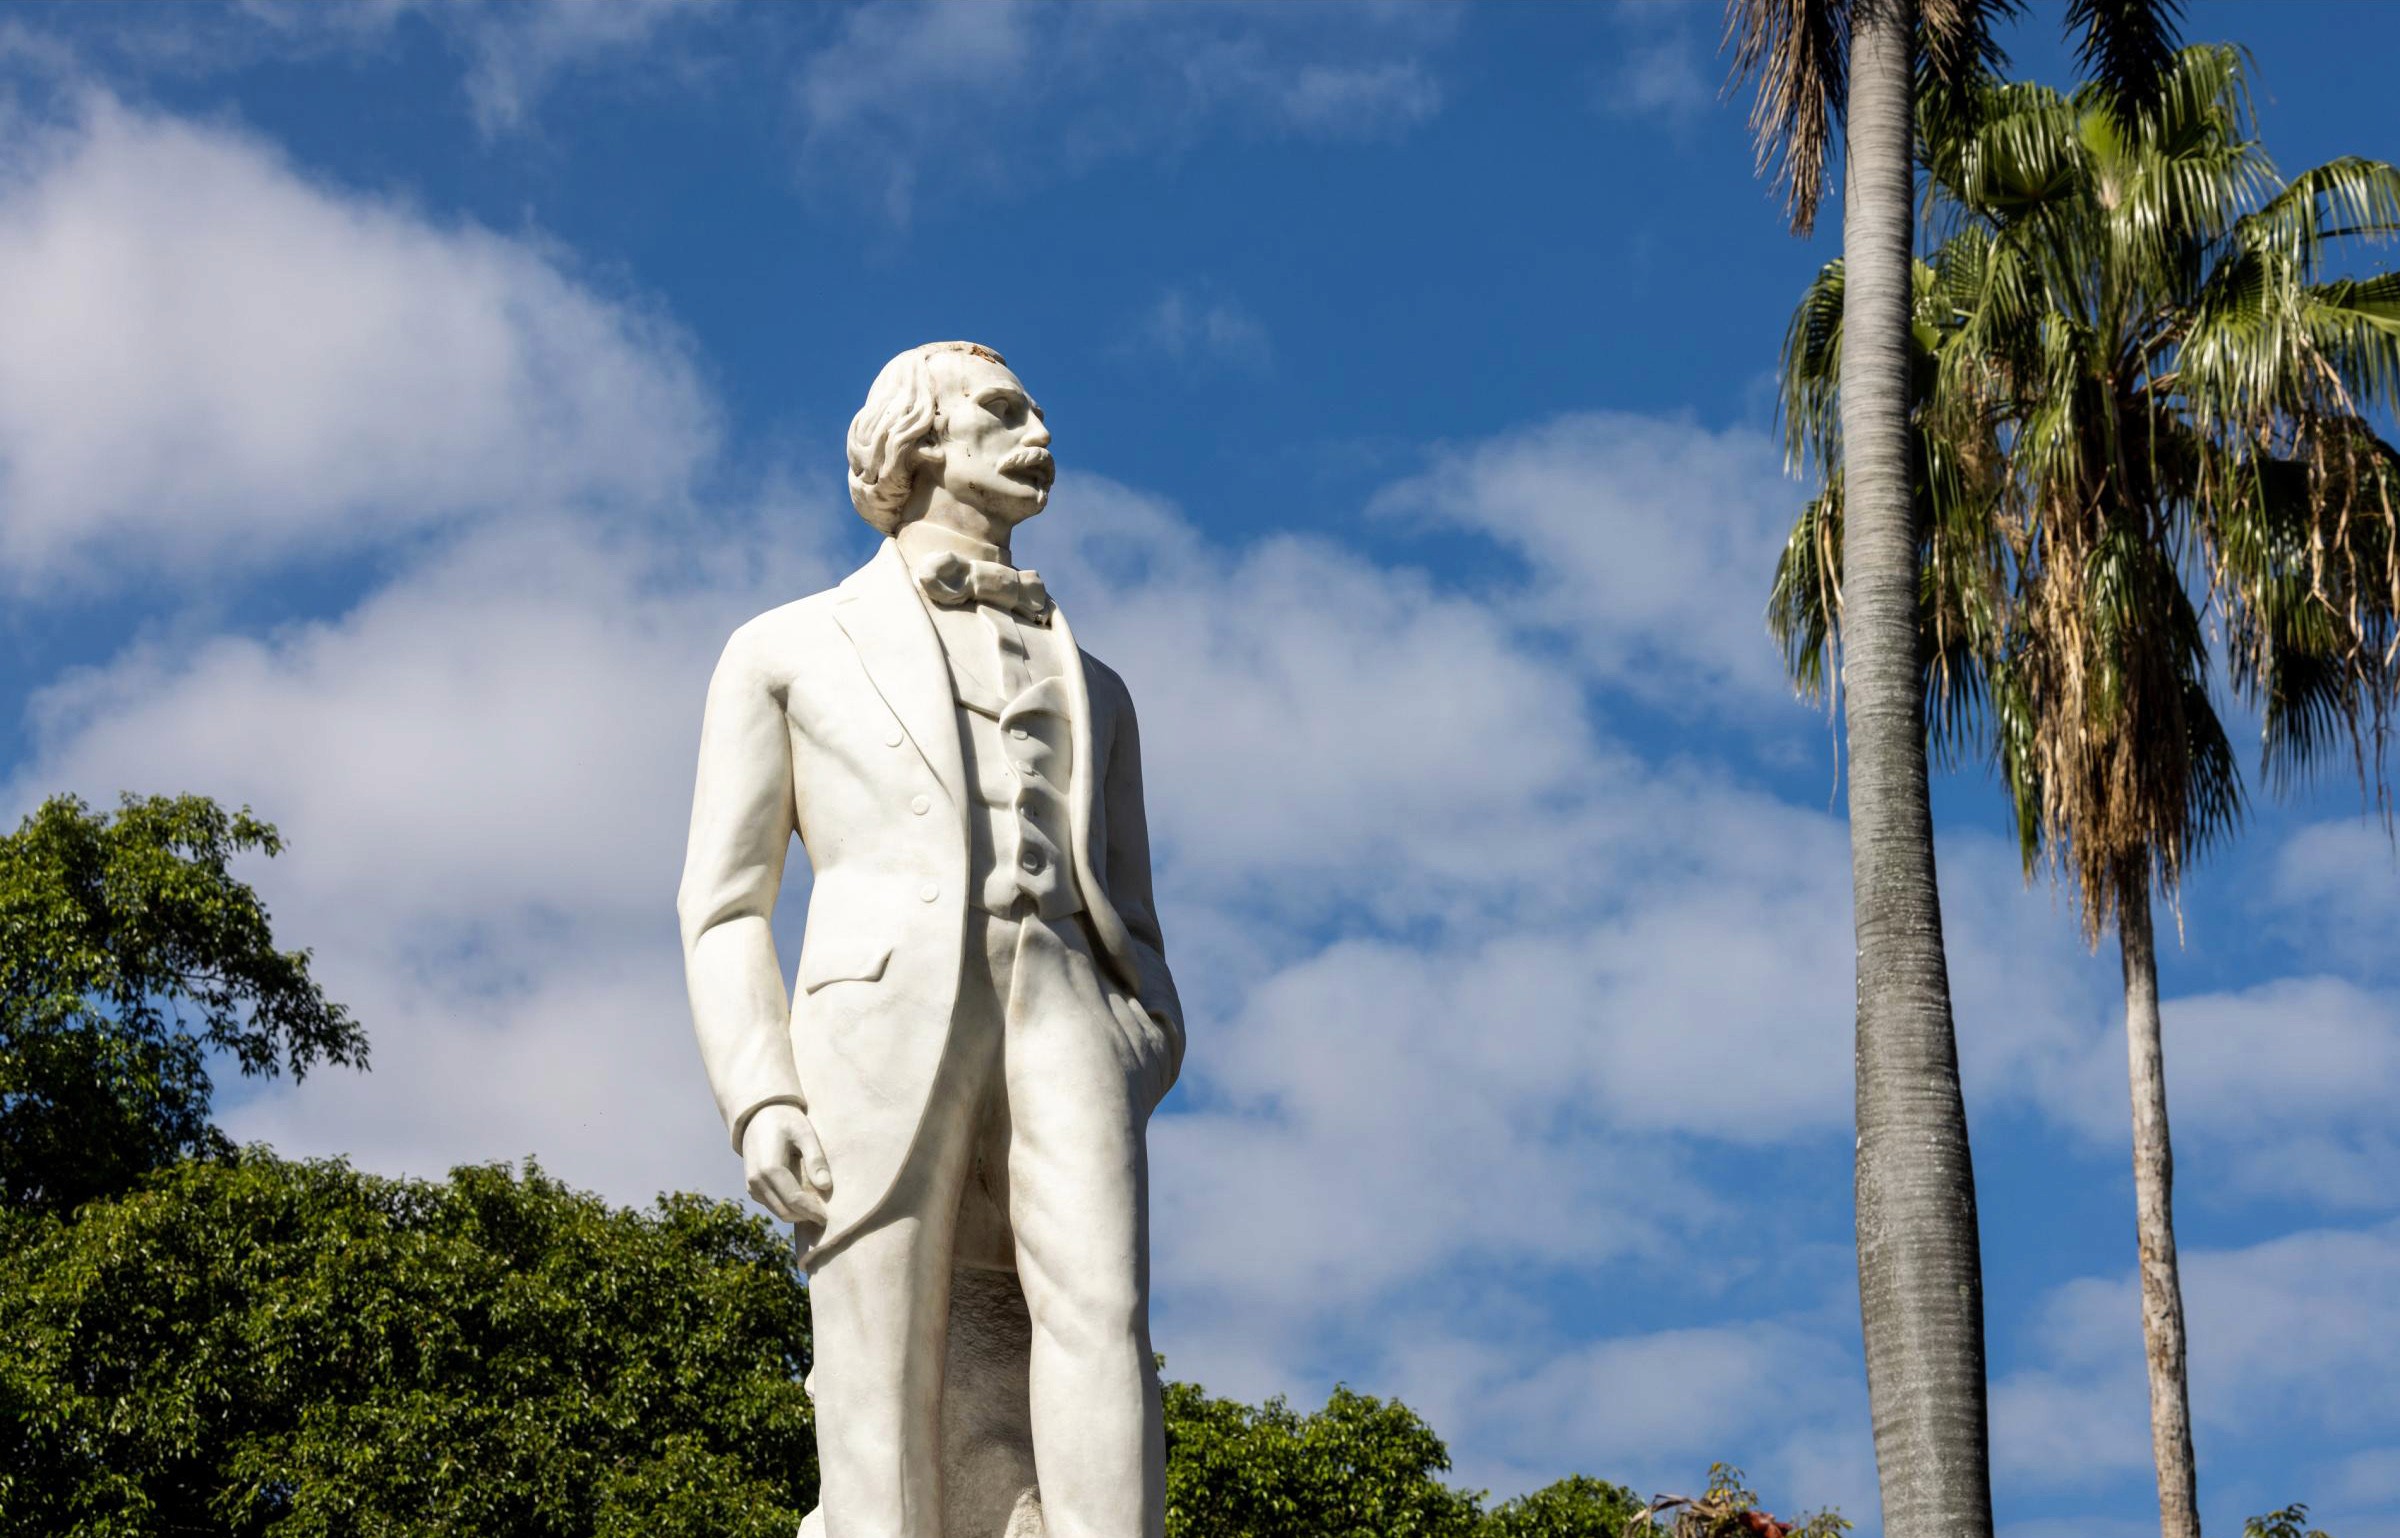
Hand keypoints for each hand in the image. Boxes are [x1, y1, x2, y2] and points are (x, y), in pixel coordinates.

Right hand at [742, 1102, 832, 1228]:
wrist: (758, 1115)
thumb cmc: (786, 1121)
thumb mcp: (805, 1133)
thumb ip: (815, 1159)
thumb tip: (826, 1187)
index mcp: (770, 1168)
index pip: (794, 1200)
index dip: (812, 1212)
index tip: (829, 1217)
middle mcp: (757, 1181)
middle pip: (785, 1211)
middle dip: (806, 1216)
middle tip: (826, 1214)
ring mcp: (752, 1185)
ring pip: (778, 1211)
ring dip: (797, 1213)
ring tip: (817, 1206)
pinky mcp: (752, 1187)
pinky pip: (772, 1205)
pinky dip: (787, 1206)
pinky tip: (803, 1198)